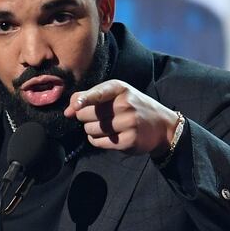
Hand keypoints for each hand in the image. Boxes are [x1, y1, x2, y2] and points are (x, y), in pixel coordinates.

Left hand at [63, 80, 178, 157]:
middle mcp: (124, 104)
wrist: (161, 126)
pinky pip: (98, 142)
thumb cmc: (133, 107)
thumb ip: (90, 97)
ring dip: (91, 130)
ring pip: (90, 129)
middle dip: (85, 117)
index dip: (84, 100)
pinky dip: (96, 140)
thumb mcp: (116, 95)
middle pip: (86, 114)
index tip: (75, 106)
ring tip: (105, 126)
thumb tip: (67, 111)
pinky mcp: (127, 141)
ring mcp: (127, 123)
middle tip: (98, 117)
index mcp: (120, 88)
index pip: (99, 93)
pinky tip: (106, 136)